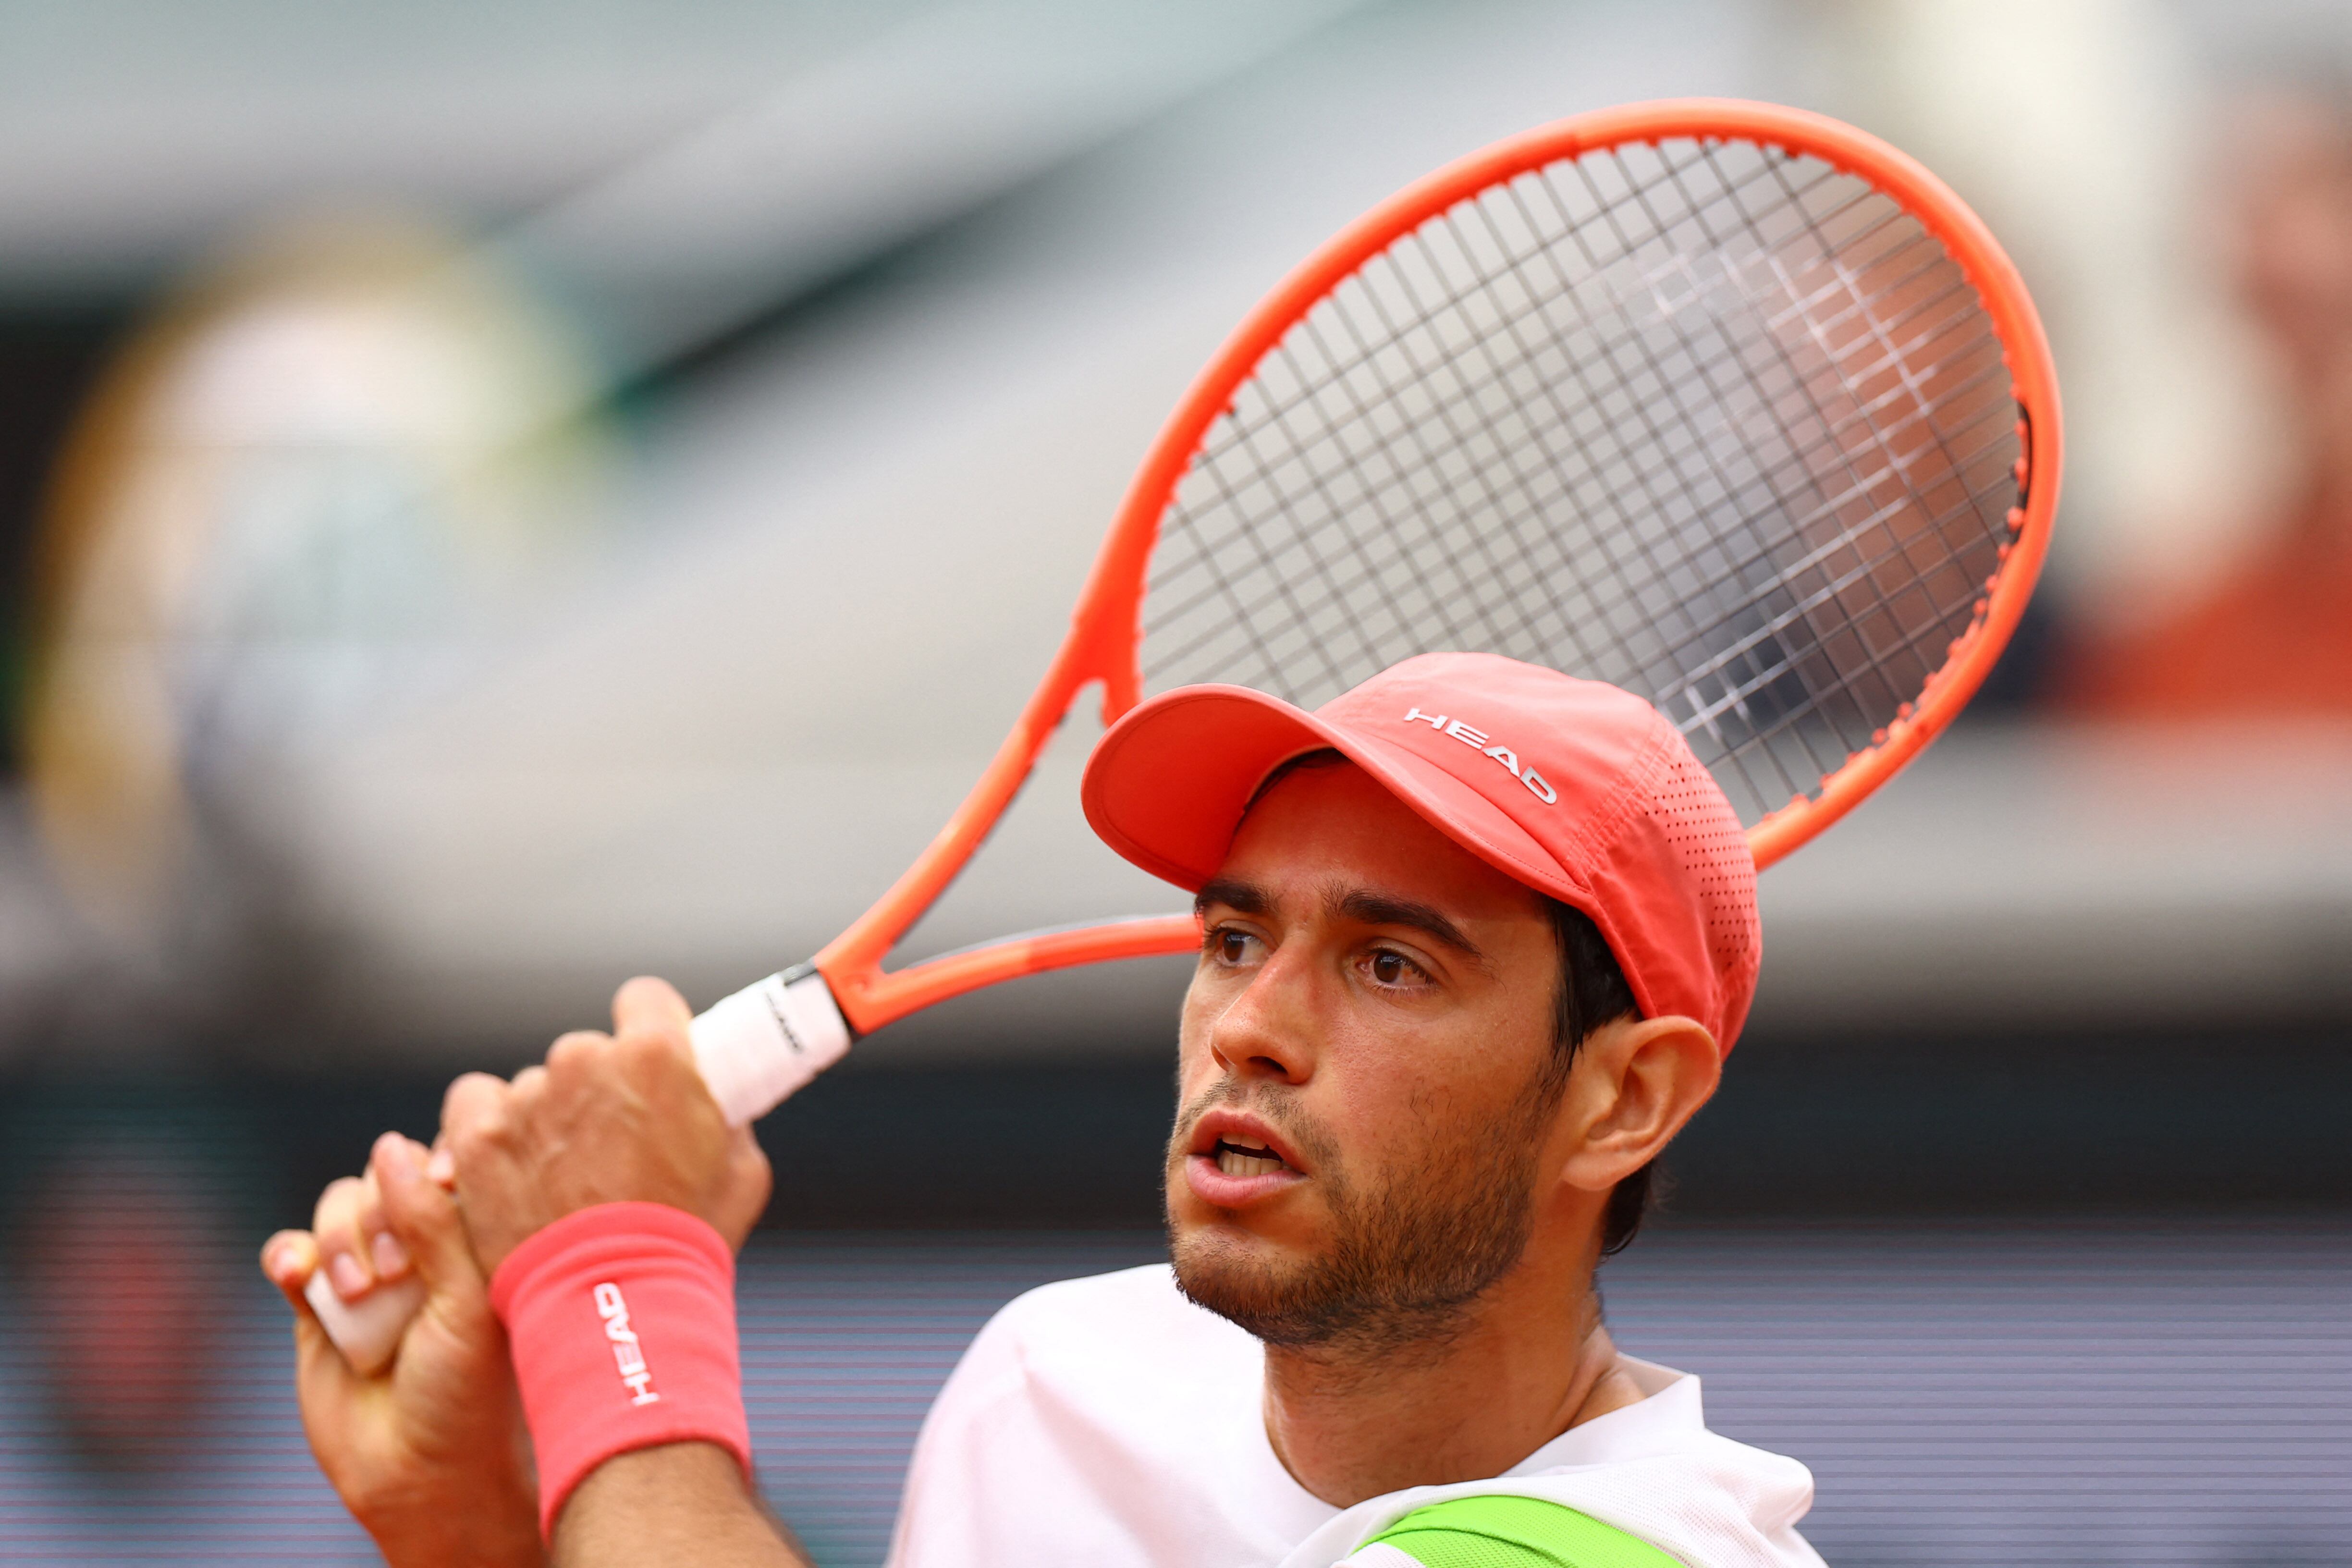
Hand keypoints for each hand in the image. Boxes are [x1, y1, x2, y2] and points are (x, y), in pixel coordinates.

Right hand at [261, 1132, 543, 1567]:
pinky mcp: (317, 1306)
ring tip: (358, 1291)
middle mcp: (422, 1246)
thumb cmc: (466, 1389)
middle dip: (381, 1211)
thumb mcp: (465, 1298)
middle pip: (384, 1177)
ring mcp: (368, 1273)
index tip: (444, 1181)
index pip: (449, 1162)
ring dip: (339, 1236)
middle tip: (394, 1269)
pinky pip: (290, 1254)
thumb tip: (390, 1146)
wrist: (420, 1473)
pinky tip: (298, 1276)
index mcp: (475, 1235)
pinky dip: (289, 1255)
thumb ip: (432, 1221)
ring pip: (337, 1207)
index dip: (436, 1164)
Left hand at [443, 976, 772, 1272]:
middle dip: (599, 1090)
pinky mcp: (476, 1137)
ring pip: (535, 1086)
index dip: (652, 1031)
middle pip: (588, 1052)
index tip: (650, 1064)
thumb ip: (722, 1117)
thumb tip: (713, 1101)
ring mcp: (526, 1098)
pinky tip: (510, 1167)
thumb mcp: (742, 1169)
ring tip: (561, 1182)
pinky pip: (476, 1104)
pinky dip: (487, 1129)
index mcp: (657, 1055)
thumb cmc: (686, 1243)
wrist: (617, 1308)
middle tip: (611, 1149)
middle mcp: (585, 1061)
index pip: (646, 1000)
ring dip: (547, 1119)